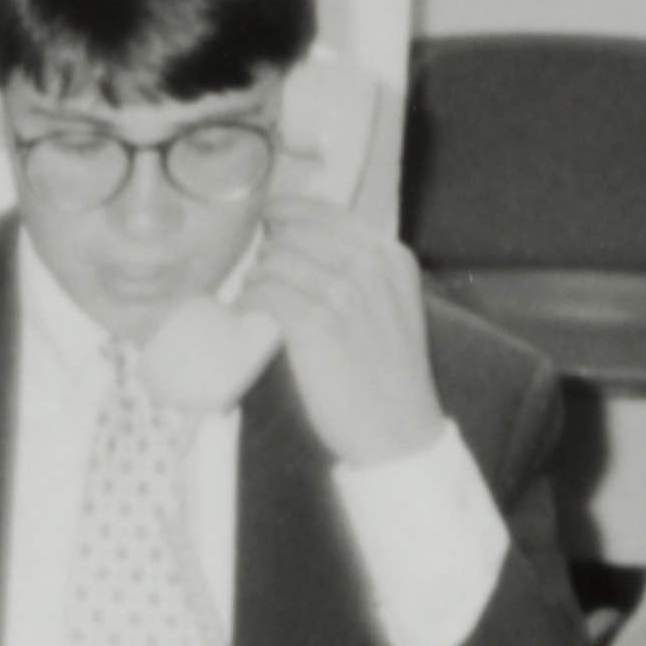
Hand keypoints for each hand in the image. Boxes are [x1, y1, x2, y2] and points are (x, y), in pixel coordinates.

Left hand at [241, 197, 444, 468]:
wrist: (399, 433)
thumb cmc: (389, 373)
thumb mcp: (392, 306)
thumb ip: (359, 269)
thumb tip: (297, 238)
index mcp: (391, 256)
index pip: (325, 212)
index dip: (287, 212)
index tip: (267, 218)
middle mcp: (369, 266)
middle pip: (293, 233)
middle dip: (269, 252)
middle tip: (260, 277)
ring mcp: (342, 293)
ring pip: (273, 262)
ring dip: (256, 280)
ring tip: (254, 300)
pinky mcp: (314, 323)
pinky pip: (263, 293)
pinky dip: (247, 302)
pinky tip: (245, 314)